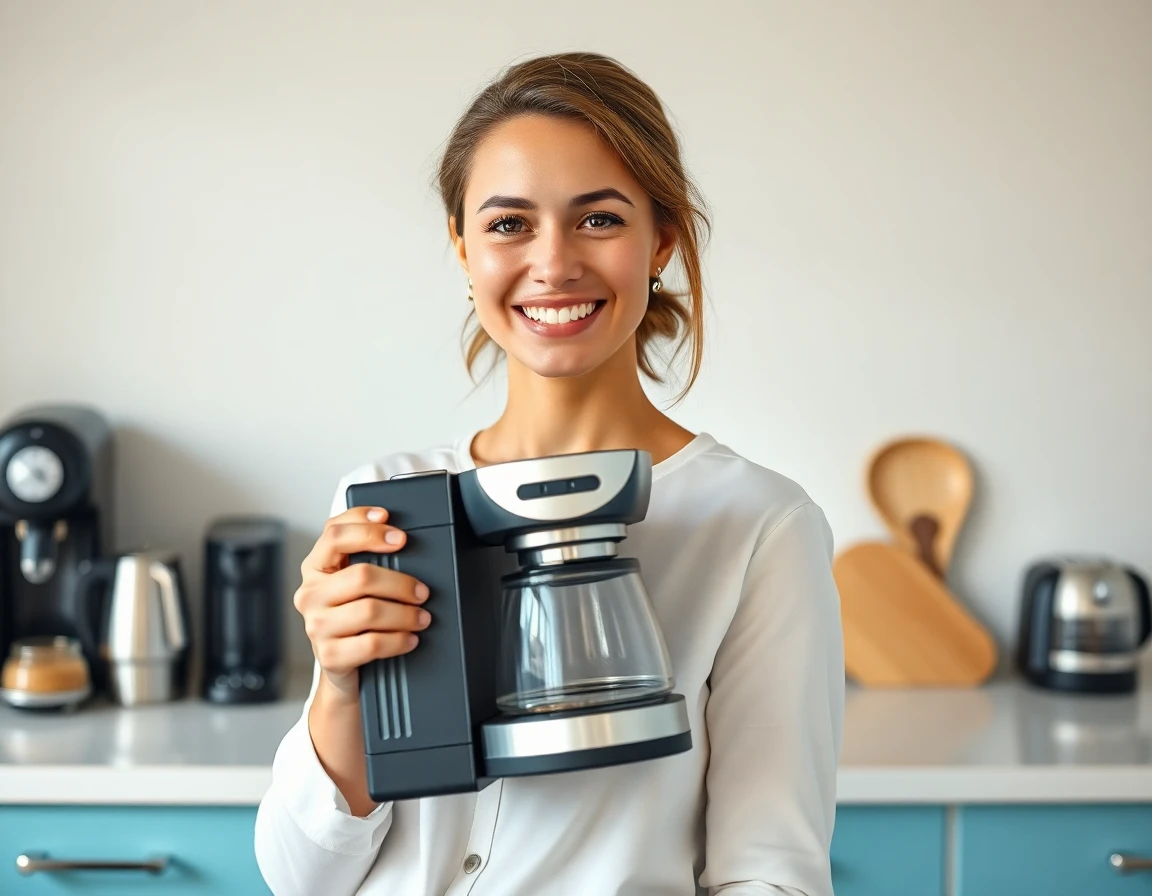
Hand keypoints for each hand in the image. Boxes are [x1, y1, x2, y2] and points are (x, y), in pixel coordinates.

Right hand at [294, 505, 430, 701]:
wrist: (341, 667)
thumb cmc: (353, 619)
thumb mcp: (353, 584)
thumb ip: (366, 557)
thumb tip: (400, 539)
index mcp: (315, 567)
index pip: (334, 534)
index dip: (369, 530)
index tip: (400, 537)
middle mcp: (310, 594)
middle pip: (361, 575)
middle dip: (400, 583)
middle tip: (422, 592)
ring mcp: (316, 626)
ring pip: (369, 610)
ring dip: (405, 614)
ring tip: (421, 617)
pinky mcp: (329, 655)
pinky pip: (372, 643)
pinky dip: (399, 640)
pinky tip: (410, 639)